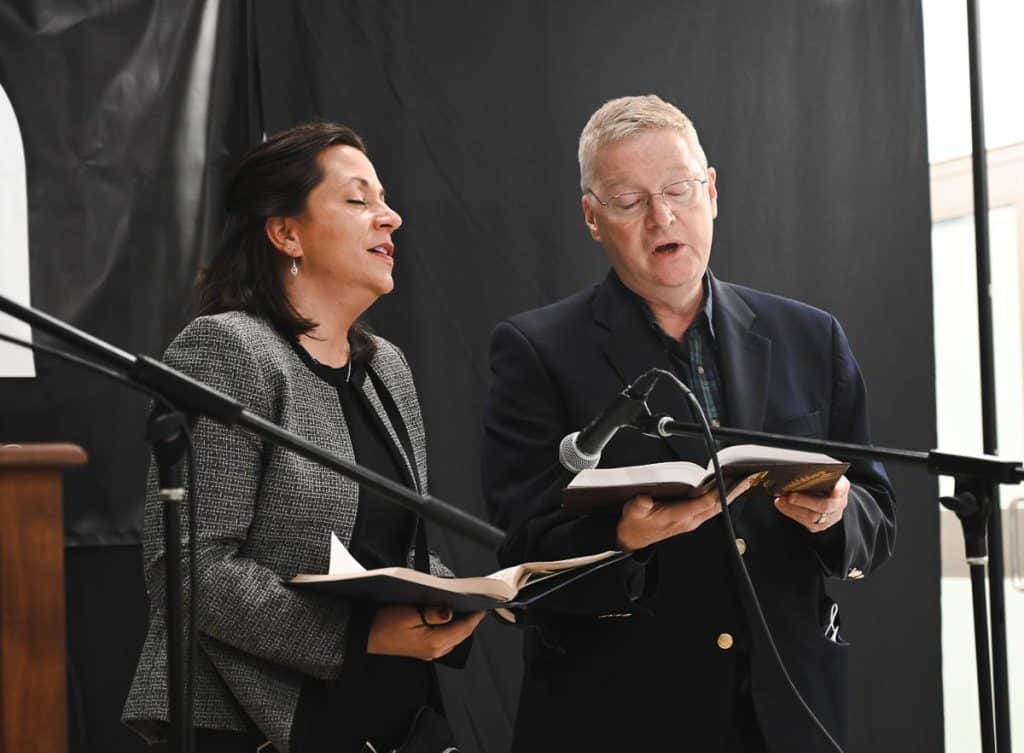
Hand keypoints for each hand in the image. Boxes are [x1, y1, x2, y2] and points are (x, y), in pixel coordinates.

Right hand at [366, 605, 484, 660]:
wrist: (366, 635)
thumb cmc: (384, 623)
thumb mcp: (410, 613)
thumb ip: (433, 613)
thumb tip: (450, 612)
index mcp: (434, 642)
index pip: (464, 629)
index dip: (475, 617)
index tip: (484, 605)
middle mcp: (435, 650)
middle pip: (462, 634)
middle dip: (470, 619)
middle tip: (476, 603)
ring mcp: (430, 652)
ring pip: (454, 637)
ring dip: (461, 624)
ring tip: (465, 607)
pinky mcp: (424, 649)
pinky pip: (445, 639)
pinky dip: (451, 628)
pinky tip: (449, 617)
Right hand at [615, 475, 756, 551]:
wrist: (632, 538)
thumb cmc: (635, 524)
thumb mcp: (633, 512)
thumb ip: (639, 505)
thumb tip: (645, 498)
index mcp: (678, 517)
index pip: (705, 503)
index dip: (719, 492)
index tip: (730, 482)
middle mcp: (689, 520)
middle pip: (716, 506)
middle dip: (732, 493)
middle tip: (746, 480)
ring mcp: (691, 521)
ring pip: (716, 508)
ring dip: (729, 496)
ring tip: (742, 483)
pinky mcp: (690, 519)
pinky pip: (710, 509)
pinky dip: (720, 499)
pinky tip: (725, 492)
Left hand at [773, 475, 849, 532]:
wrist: (827, 495)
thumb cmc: (822, 481)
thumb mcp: (822, 473)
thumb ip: (815, 472)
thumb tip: (797, 467)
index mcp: (842, 487)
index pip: (841, 488)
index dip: (838, 490)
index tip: (834, 489)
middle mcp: (839, 504)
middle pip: (825, 506)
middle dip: (805, 501)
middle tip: (790, 496)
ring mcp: (830, 517)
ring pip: (813, 518)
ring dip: (793, 509)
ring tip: (781, 500)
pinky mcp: (819, 525)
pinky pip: (805, 523)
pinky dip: (791, 513)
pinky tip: (782, 505)